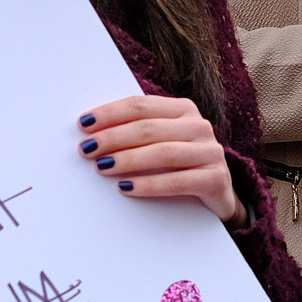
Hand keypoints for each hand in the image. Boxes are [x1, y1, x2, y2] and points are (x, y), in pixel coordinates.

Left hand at [78, 95, 242, 224]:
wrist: (217, 197)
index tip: (84, 124)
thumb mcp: (160, 143)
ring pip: (163, 152)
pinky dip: (149, 185)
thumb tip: (91, 134)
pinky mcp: (216, 179)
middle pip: (149, 128)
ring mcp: (210, 152)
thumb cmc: (178, 166)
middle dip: (113, 137)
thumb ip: (136, 133)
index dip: (111, 113)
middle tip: (87, 149)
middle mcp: (199, 126)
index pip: (141, 105)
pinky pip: (178, 181)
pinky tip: (127, 188)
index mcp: (183, 109)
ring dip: (128, 159)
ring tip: (102, 167)